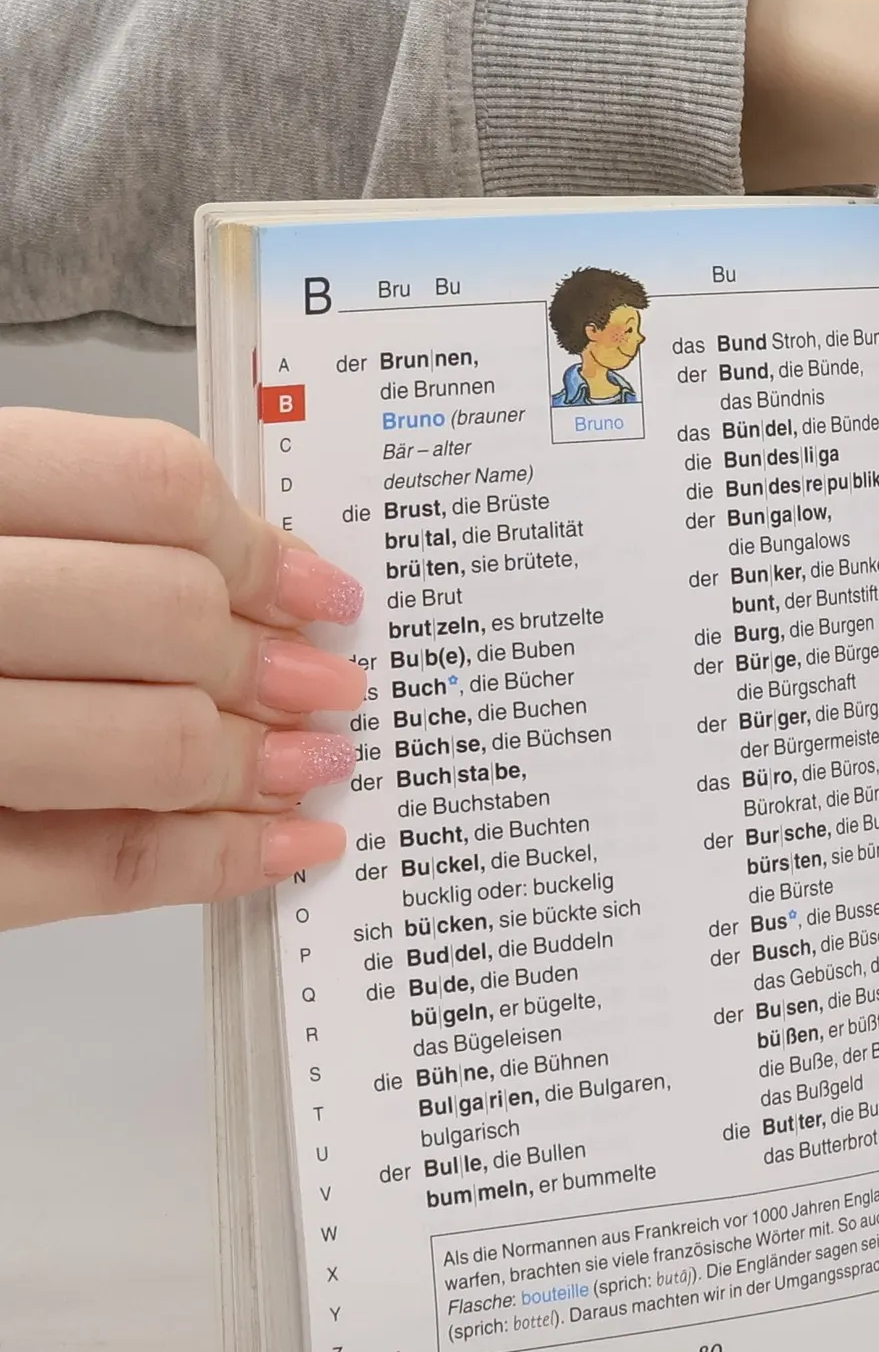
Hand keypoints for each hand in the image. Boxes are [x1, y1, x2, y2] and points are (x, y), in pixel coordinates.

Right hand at [0, 408, 365, 930]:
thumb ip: (80, 536)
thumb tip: (265, 577)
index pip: (148, 485)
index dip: (259, 544)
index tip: (318, 589)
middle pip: (167, 616)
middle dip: (272, 663)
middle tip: (326, 685)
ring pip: (153, 742)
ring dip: (260, 761)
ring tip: (309, 763)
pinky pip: (105, 865)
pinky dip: (217, 860)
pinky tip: (280, 848)